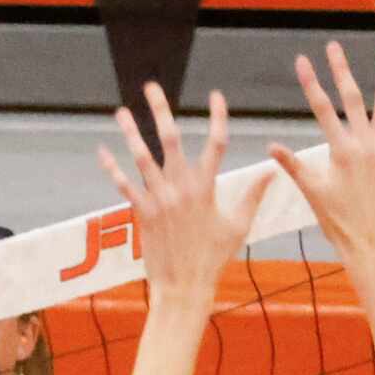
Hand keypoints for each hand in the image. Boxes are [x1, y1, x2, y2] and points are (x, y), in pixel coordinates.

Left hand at [96, 86, 274, 306]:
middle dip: (161, 111)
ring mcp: (159, 199)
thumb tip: (271, 170)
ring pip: (143, 157)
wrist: (184, 287)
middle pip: (171, 140)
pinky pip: (124, 185)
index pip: (216, 143)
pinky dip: (112, 168)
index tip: (216, 96)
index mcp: (207, 188)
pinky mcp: (142, 212)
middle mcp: (181, 188)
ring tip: (121, 111)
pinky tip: (103, 150)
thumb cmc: (214, 258)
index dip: (218, 117)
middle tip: (151, 87)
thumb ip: (253, 195)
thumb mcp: (238, 226)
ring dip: (131, 133)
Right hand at [268, 44, 374, 265]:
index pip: (322, 109)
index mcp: (342, 151)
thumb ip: (293, 167)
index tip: (303, 61)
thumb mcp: (312, 193)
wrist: (371, 244)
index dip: (311, 83)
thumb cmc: (338, 222)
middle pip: (352, 100)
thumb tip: (271, 147)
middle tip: (334, 47)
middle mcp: (367, 146)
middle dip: (341, 71)